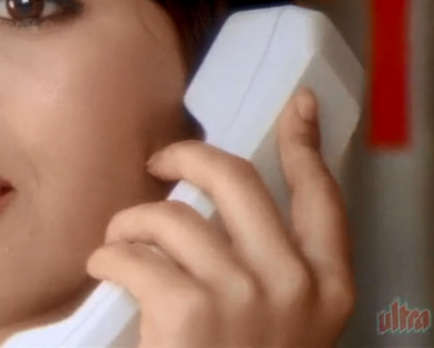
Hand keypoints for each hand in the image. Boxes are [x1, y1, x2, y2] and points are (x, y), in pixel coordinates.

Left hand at [86, 87, 355, 347]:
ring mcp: (246, 296)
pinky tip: (105, 272)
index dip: (307, 145)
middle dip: (186, 157)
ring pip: (171, 215)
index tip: (297, 107)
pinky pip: (131, 253)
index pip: (323, 198)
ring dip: (130, 223)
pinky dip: (106, 257)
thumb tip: (228, 208)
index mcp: (328, 290)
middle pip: (236, 180)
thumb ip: (270, 272)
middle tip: (158, 164)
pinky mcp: (191, 311)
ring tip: (118, 247)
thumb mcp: (278, 326)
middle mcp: (295, 287)